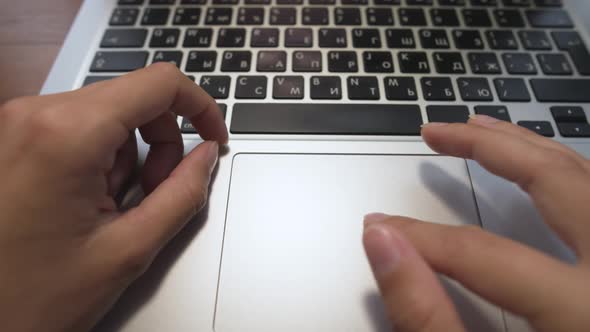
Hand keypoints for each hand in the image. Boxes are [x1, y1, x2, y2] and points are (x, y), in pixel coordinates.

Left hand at [0, 63, 227, 331]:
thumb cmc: (32, 297)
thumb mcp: (127, 249)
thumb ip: (183, 194)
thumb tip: (207, 156)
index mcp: (67, 133)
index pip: (158, 83)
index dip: (200, 107)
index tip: (214, 138)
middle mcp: (35, 114)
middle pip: (133, 99)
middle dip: (161, 143)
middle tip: (156, 193)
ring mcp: (17, 123)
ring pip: (107, 115)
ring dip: (128, 156)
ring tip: (112, 207)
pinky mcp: (12, 137)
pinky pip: (78, 128)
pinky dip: (100, 157)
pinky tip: (88, 201)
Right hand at [363, 115, 589, 331]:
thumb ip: (429, 317)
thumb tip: (384, 246)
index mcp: (585, 308)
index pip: (485, 252)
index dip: (424, 236)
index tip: (383, 227)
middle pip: (555, 183)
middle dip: (488, 148)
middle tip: (439, 132)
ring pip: (586, 177)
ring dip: (528, 147)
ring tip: (483, 131)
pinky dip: (559, 169)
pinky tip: (536, 165)